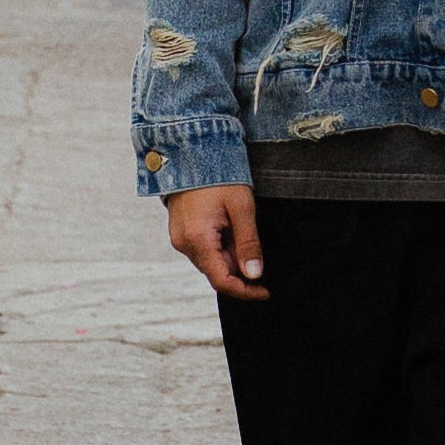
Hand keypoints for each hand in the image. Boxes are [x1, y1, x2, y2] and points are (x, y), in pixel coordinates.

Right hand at [166, 184, 268, 300]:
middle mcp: (184, 244)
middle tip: (261, 256)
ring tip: (244, 232)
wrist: (192, 153)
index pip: (222, 281)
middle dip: (240, 272)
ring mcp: (179, 238)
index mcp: (198, 240)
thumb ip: (248, 244)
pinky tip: (231, 230)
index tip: (265, 292)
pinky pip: (203, 250)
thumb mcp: (242, 208)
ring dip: (231, 259)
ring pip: (210, 263)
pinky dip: (220, 249)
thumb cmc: (219, 177)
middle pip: (216, 274)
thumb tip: (255, 275)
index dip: (245, 291)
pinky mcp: (181, 232)